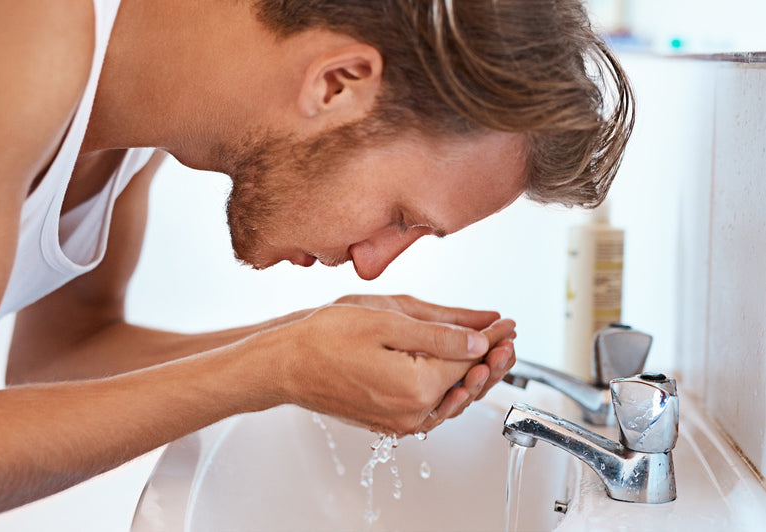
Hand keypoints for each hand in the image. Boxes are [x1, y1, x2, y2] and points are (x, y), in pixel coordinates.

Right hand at [270, 296, 507, 434]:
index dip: (493, 338)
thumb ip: (440, 333)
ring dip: (474, 376)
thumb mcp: (388, 321)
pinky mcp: (388, 422)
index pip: (470, 359)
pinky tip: (456, 375)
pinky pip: (430, 408)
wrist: (285, 364)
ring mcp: (400, 423)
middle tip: (510, 337)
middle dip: (492, 359)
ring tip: (492, 354)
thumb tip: (480, 338)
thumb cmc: (325, 338)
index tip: (508, 322)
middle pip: (467, 385)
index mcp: (417, 386)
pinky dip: (449, 390)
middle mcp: (413, 413)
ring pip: (451, 399)